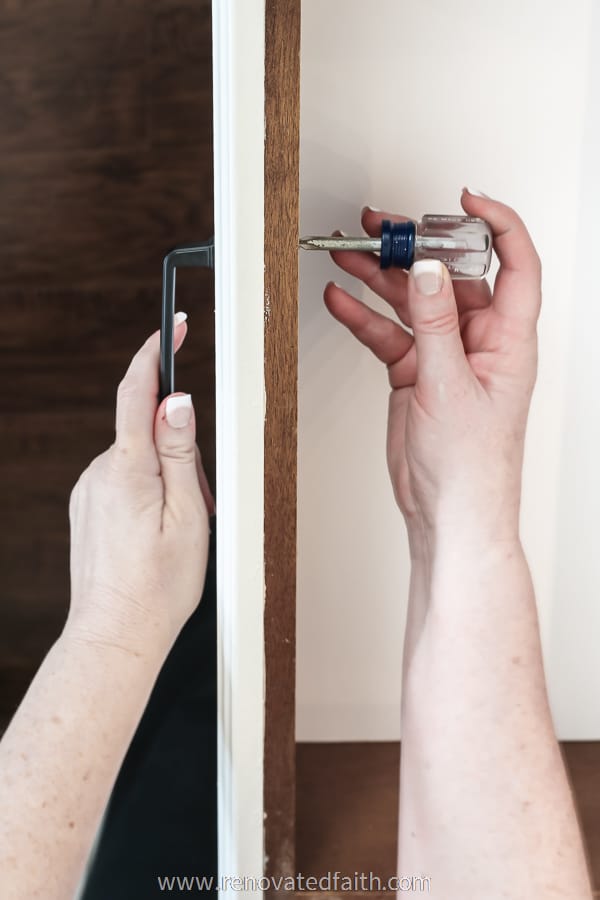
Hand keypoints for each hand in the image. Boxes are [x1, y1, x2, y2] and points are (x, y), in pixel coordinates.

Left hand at [65, 317, 214, 656]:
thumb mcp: (188, 515)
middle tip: (200, 501)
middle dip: (181, 453)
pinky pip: (125, 480)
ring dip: (168, 479)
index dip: (156, 353)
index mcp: (127, 470)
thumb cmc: (157, 586)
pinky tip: (158, 530)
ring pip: (140, 459)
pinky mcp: (88, 505)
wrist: (115, 633)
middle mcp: (100, 473)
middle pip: (148, 432)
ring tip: (180, 527)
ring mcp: (90, 490)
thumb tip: (176, 401)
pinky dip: (149, 492)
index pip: (137, 392)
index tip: (173, 326)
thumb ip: (179, 453)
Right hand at [324, 189, 541, 546]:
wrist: (449, 512)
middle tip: (383, 229)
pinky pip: (390, 334)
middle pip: (451, 277)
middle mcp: (480, 342)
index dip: (496, 225)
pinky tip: (343, 301)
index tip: (464, 200)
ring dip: (382, 280)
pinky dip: (365, 318)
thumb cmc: (472, 465)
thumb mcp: (451, 386)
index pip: (514, 265)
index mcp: (509, 340)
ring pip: (413, 302)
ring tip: (350, 257)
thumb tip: (426, 271)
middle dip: (416, 250)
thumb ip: (435, 324)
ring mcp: (446, 357)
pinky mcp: (416, 373)